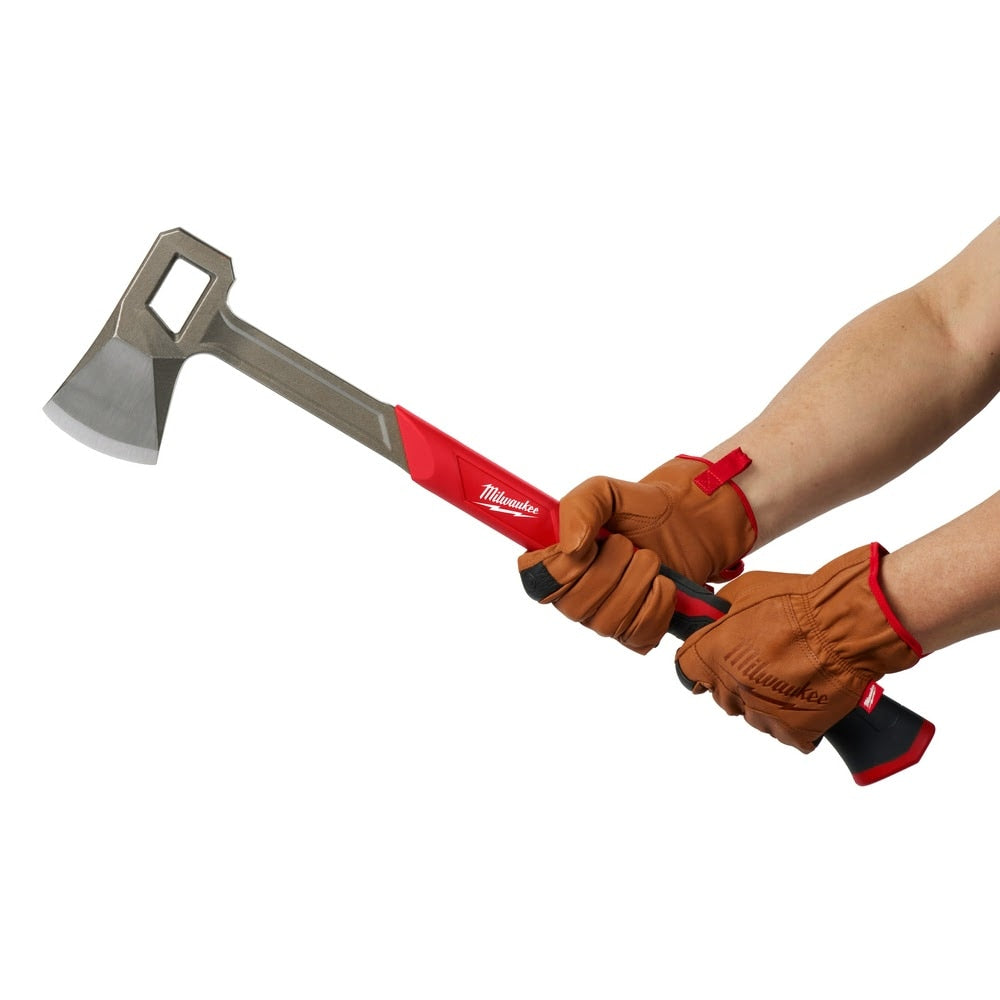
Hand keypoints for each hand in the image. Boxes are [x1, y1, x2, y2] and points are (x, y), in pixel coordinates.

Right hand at [518, 450, 755, 652]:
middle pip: (573, 606)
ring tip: (648, 559)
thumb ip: (581, 506)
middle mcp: (574, 596)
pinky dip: (657, 604)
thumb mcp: (606, 491)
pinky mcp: (636, 633)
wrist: (687, 523)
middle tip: (626, 544)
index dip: (559, 570)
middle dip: (609, 569)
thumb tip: (571, 547)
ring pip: (607, 622)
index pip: (536, 582)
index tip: (586, 547)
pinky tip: (662, 583)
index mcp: (557, 562)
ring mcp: (604, 618)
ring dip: (636, 582)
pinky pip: (638, 634)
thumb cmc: (640, 510)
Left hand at [675, 543, 923, 750]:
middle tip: (763, 661)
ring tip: (790, 676)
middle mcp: (732, 688)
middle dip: (736, 679)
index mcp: (712, 655)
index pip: (687, 669)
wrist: (845, 627)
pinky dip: (793, 721)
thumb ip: (722, 609)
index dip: (701, 661)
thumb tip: (713, 616)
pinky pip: (785, 733)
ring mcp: (762, 713)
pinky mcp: (793, 731)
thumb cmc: (799, 602)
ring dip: (764, 700)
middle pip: (721, 694)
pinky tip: (805, 698)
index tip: (711, 657)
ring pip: (752, 715)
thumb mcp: (746, 589)